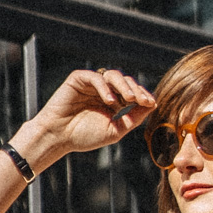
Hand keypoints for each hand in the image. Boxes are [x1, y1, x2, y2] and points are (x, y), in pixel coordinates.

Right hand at [13, 67, 155, 171]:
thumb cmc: (84, 136)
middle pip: (125, 82)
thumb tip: (152, 106)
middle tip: (143, 100)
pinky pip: (95, 77)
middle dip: (136, 90)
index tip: (152, 103)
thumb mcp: (115, 130)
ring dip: (123, 85)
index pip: (132, 93)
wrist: (59, 137)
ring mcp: (91, 84)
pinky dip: (104, 87)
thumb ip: (133, 118)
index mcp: (113, 102)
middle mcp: (103, 90)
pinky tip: (110, 100)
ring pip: (112, 75)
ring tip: (129, 99)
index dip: (143, 96)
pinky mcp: (78, 79)